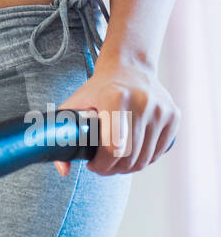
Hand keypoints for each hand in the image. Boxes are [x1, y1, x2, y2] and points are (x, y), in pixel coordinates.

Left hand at [53, 62, 179, 176]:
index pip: (113, 147)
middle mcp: (142, 102)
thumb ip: (63, 133)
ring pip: (145, 159)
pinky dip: (145, 160)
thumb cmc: (99, 89)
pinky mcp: (173, 116)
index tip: (93, 164)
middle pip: (129, 156)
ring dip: (128, 168)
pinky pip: (159, 152)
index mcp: (115, 97)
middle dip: (112, 169)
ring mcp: (161, 110)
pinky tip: (132, 155)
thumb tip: (63, 169)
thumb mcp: (76, 104)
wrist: (129, 67)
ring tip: (115, 162)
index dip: (101, 164)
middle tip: (102, 167)